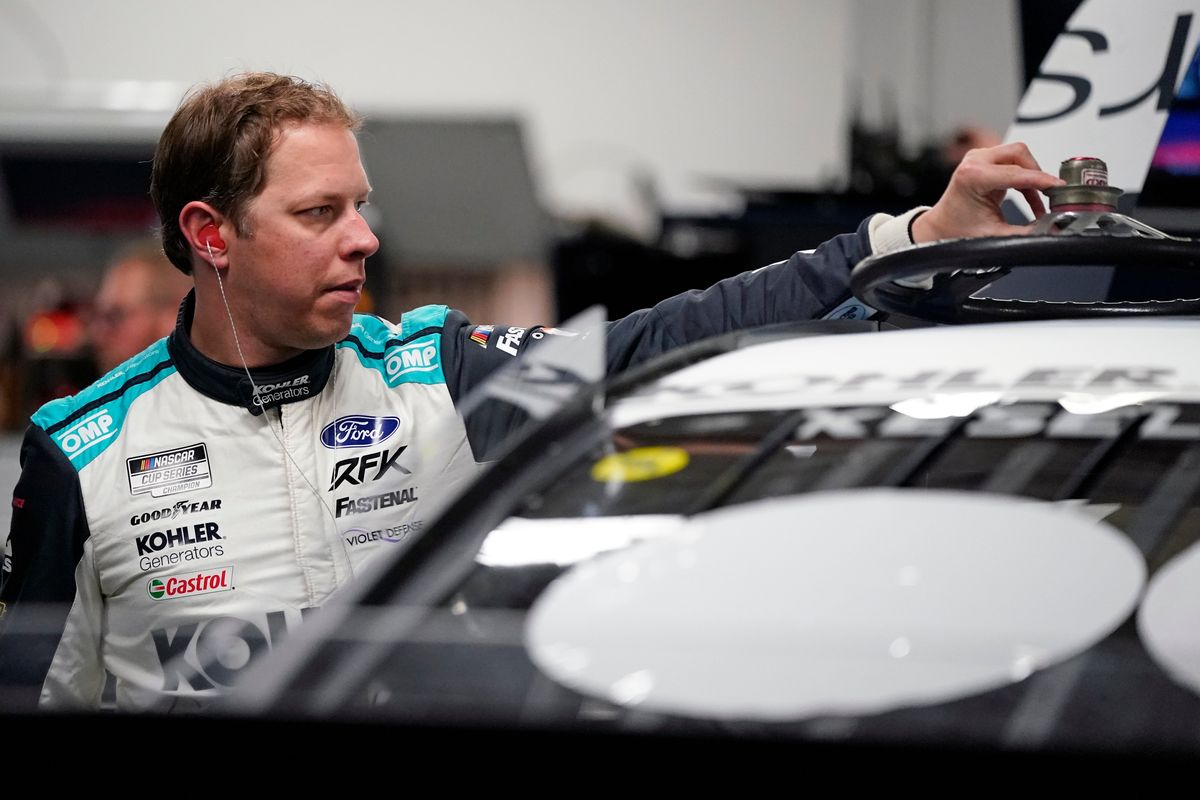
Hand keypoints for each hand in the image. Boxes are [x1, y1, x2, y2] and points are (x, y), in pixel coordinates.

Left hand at [911, 142, 1064, 242]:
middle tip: (1049, 195)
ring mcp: (979, 158)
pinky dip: (1026, 180)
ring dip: (1032, 178)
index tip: (1059, 187)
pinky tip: (1032, 199)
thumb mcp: (994, 234)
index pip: (1016, 173)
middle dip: (1037, 175)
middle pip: (1020, 154)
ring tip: (1039, 202)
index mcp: (972, 176)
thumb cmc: (957, 229)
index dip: (1042, 180)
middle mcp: (974, 161)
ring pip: (1019, 156)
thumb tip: (1051, 229)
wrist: (941, 227)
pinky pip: (1014, 163)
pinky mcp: (985, 161)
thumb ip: (1025, 233)